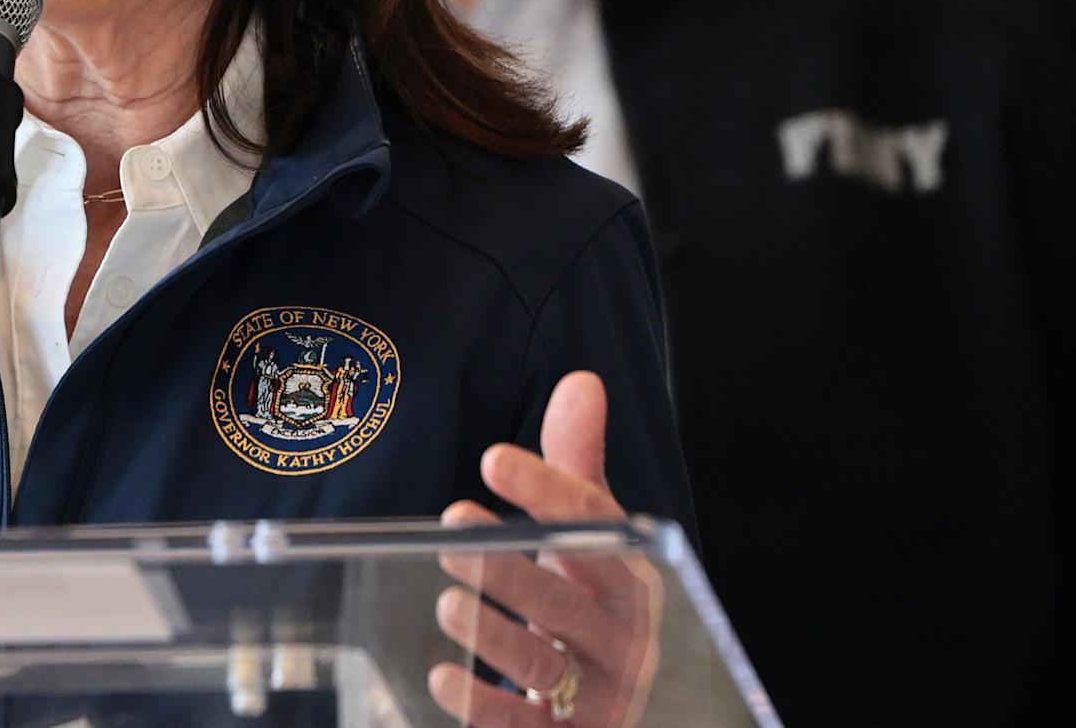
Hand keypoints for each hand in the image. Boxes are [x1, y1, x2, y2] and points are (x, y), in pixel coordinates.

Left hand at [429, 372, 662, 726]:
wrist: (616, 698)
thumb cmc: (589, 599)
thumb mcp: (588, 536)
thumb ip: (575, 467)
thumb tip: (582, 383)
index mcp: (629, 576)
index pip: (594, 527)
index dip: (546, 490)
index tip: (493, 459)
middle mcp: (622, 637)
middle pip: (569, 603)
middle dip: (510, 570)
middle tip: (452, 539)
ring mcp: (601, 693)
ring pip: (548, 666)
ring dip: (496, 635)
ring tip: (449, 602)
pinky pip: (528, 727)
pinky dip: (486, 707)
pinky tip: (445, 678)